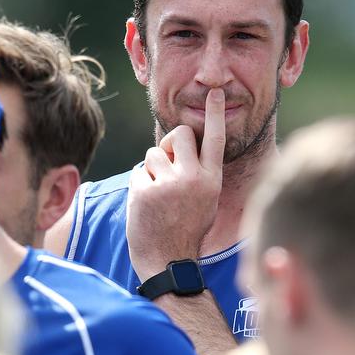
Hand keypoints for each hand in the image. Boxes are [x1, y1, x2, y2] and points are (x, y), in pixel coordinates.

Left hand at [127, 88, 225, 280]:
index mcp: (212, 180)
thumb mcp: (206, 201)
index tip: (214, 92)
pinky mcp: (145, 191)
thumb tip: (182, 146)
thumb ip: (199, 173)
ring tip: (158, 193)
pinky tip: (146, 205)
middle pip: (180, 134)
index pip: (215, 139)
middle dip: (171, 142)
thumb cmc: (187, 229)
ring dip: (152, 168)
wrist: (168, 262)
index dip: (215, 114)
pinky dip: (140, 184)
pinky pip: (138, 171)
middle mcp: (193, 178)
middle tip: (168, 161)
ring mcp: (168, 184)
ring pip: (153, 153)